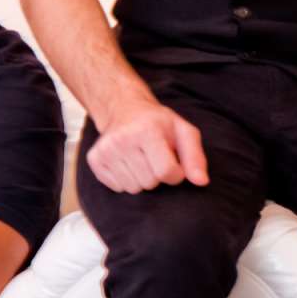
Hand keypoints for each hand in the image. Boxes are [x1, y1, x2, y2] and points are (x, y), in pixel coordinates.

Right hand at [85, 99, 208, 194]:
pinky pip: (117, 188)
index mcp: (147, 130)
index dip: (176, 173)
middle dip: (157, 175)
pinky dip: (125, 180)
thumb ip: (195, 157)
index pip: (167, 172)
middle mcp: (122, 139)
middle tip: (154, 158)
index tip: (173, 162)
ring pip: (133, 188)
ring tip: (140, 160)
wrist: (124, 109)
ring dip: (141, 179)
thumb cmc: (158, 123)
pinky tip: (127, 163)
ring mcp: (106, 150)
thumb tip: (201, 182)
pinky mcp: (95, 159)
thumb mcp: (183, 132)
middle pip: (149, 182)